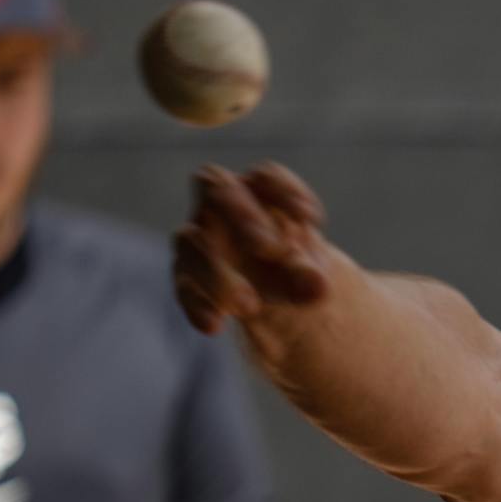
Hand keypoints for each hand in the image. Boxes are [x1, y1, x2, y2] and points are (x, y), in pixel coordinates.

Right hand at [172, 162, 329, 334]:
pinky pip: (183, 286)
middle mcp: (219, 208)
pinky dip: (197, 305)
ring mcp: (198, 240)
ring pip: (190, 240)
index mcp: (258, 194)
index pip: (265, 175)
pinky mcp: (187, 278)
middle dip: (243, 216)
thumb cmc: (293, 266)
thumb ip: (311, 277)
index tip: (310, 220)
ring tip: (251, 306)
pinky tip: (214, 325)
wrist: (275, 293)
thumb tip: (317, 288)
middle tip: (273, 250)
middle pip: (215, 189)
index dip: (284, 190)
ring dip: (219, 272)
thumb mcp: (308, 271)